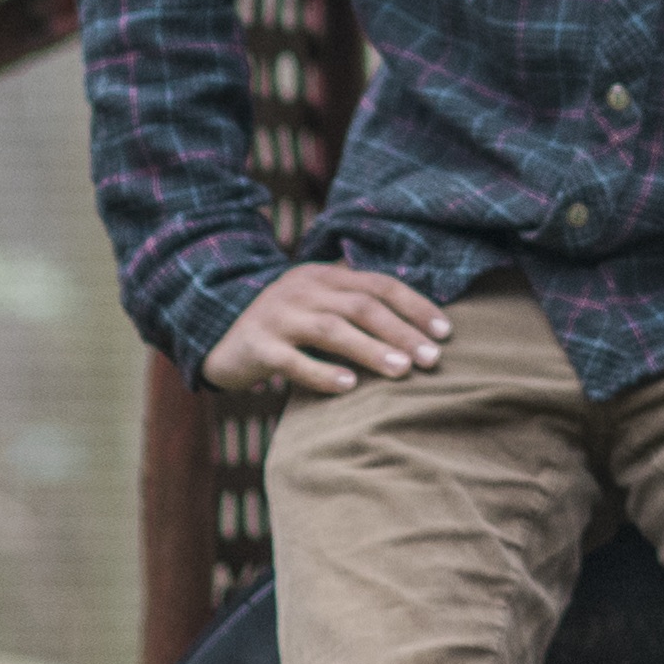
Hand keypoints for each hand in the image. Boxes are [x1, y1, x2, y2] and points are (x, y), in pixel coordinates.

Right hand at [208, 262, 451, 397]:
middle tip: (432, 359)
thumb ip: (357, 305)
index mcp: (325, 276)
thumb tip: (418, 328)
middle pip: (361, 306)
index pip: (380, 285)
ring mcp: (279, 316)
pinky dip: (322, 373)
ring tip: (403, 371)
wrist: (217, 332)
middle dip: (402, 332)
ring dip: (371, 350)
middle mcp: (304, 289)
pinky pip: (292, 360)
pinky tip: (349, 387)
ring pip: (332, 330)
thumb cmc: (284, 323)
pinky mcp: (258, 345)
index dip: (416, 306)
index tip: (446, 332)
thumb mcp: (319, 303)